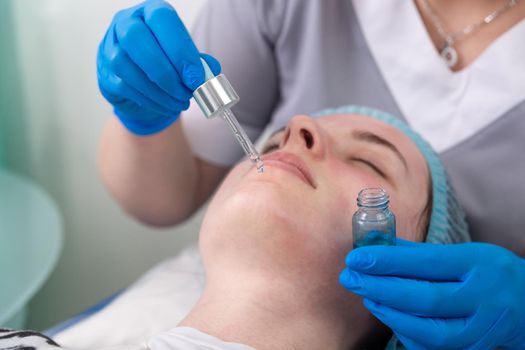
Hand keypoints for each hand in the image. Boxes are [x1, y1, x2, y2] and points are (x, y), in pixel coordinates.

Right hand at [97, 0, 220, 134]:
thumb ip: (199, 62)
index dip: (180, 48)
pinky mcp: (105, 74)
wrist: (142, 85)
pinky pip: (125, 87)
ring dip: (159, 90)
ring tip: (181, 101)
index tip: (196, 76)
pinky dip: (150, 100)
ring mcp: (110, 48)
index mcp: (149, 12)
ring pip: (127, 66)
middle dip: (166, 71)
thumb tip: (210, 71)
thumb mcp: (185, 57)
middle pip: (136, 38)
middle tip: (187, 91)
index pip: (162, 19)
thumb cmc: (166, 63)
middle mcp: (125, 23)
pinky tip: (167, 105)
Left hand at [339, 239, 524, 348]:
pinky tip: (388, 315)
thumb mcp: (463, 253)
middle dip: (380, 287)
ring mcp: (481, 329)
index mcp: (477, 264)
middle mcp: (483, 297)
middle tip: (350, 277)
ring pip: (430, 329)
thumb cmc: (487, 272)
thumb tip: (375, 245)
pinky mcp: (474, 349)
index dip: (388, 260)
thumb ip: (419, 253)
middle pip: (425, 298)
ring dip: (390, 313)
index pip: (426, 262)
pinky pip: (434, 347)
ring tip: (367, 296)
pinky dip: (406, 333)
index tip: (356, 257)